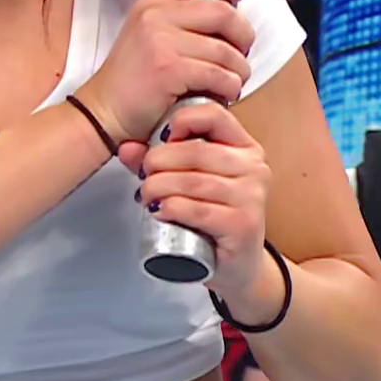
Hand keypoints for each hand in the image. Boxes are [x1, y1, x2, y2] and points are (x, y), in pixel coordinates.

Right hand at [73, 0, 254, 144]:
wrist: (104, 111)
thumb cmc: (132, 79)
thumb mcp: (147, 32)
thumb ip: (178, 17)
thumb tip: (229, 14)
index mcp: (152, 1)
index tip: (234, 0)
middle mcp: (155, 14)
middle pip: (223, 12)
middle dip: (244, 35)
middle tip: (240, 53)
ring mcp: (160, 41)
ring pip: (226, 50)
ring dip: (239, 70)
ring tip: (232, 81)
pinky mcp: (169, 70)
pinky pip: (219, 75)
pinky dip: (229, 87)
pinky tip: (223, 94)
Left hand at [123, 102, 273, 301]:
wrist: (237, 265)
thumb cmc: (213, 217)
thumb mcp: (187, 180)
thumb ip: (157, 160)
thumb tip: (126, 148)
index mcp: (245, 148)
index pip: (215, 115)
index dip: (182, 119)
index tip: (161, 137)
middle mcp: (254, 168)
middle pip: (196, 152)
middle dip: (159, 161)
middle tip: (144, 175)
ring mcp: (251, 197)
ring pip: (193, 182)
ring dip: (160, 187)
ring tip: (147, 195)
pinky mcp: (243, 225)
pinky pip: (198, 210)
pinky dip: (172, 208)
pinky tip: (160, 211)